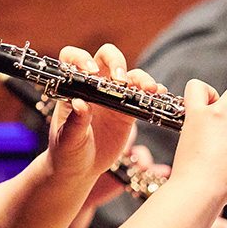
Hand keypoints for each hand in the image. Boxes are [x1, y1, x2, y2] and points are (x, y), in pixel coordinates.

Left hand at [45, 44, 162, 186]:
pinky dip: (152, 93)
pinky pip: (142, 97)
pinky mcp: (127, 112)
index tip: (90, 71)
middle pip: (106, 57)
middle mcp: (93, 87)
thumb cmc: (66, 152)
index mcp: (73, 89)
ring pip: (129, 75)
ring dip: (141, 78)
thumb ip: (74, 122)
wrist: (80, 170)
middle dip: (116, 62)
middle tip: (121, 80)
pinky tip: (159, 94)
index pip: (73, 59)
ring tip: (150, 89)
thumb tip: (80, 103)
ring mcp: (112, 98)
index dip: (81, 58)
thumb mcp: (68, 140)